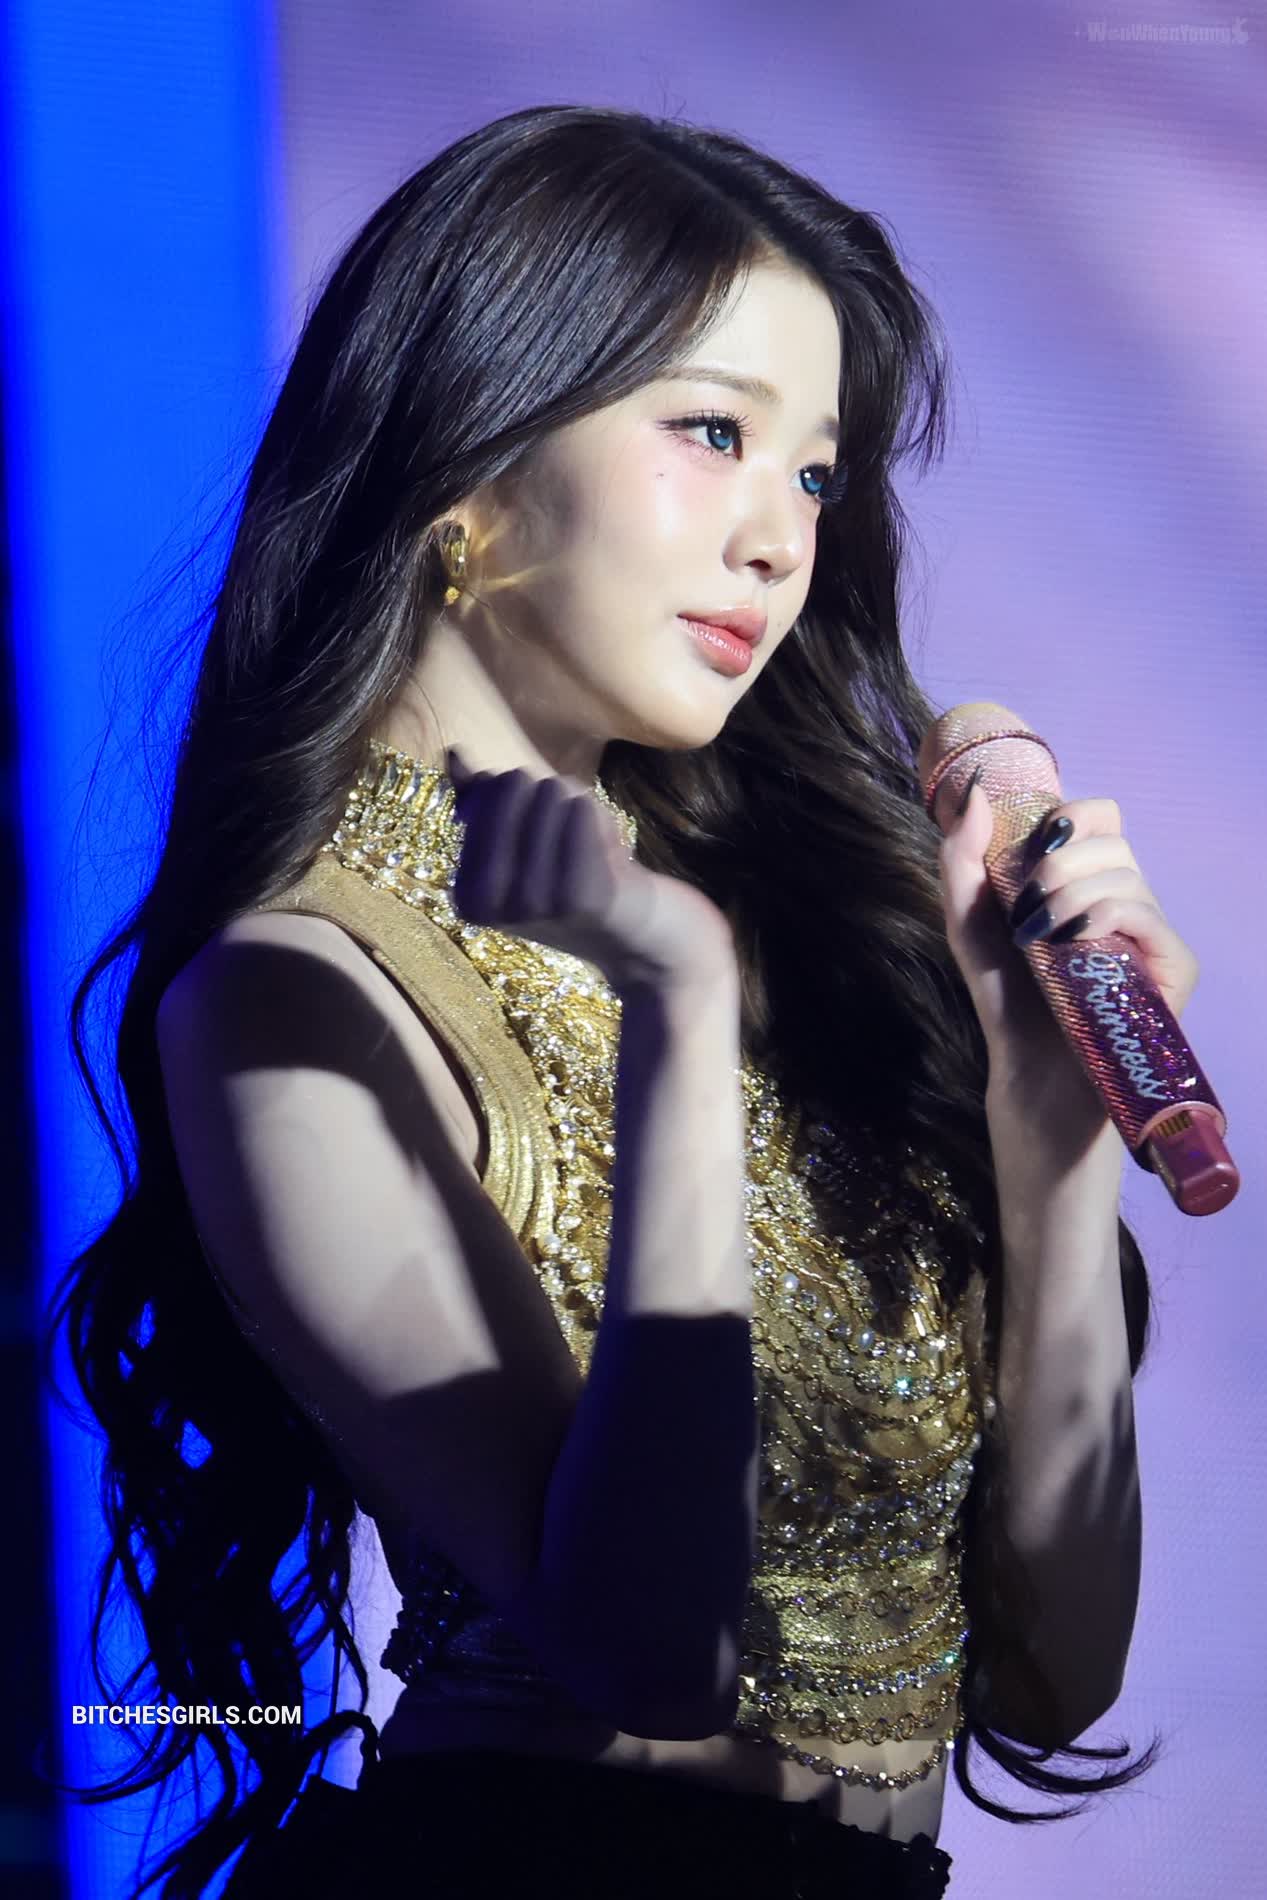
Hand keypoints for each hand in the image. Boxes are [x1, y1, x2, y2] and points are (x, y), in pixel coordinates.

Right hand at [445, 748, 737, 996]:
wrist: (645, 939)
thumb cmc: (581, 884)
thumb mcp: (525, 853)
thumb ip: (486, 806)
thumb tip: (455, 756)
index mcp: (469, 895)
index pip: (485, 791)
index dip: (525, 796)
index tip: (545, 842)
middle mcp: (494, 904)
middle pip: (514, 785)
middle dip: (551, 794)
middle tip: (574, 840)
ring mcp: (536, 903)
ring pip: (551, 792)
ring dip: (580, 807)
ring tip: (594, 851)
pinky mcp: (582, 897)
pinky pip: (582, 811)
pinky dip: (601, 819)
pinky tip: (613, 855)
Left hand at [933, 778, 1199, 1101]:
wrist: (1031, 1072)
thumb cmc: (1006, 1000)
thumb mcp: (969, 922)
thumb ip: (962, 858)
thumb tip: (975, 792)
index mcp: (1085, 881)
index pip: (1097, 815)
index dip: (1066, 817)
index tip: (1030, 850)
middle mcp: (1124, 899)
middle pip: (1110, 837)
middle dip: (1057, 862)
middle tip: (1028, 909)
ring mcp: (1152, 931)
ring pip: (1125, 873)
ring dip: (1071, 895)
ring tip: (1042, 938)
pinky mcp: (1173, 965)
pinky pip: (1146, 913)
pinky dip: (1103, 916)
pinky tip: (1075, 944)